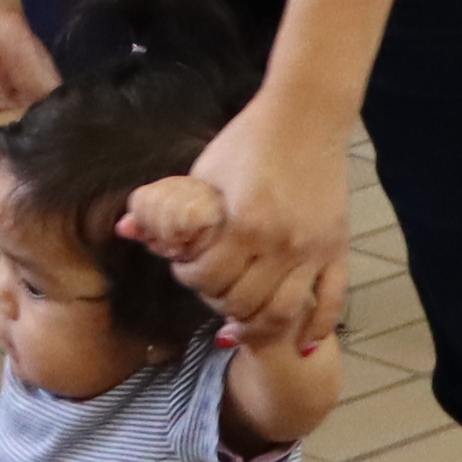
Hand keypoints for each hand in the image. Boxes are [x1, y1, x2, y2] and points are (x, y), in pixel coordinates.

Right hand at [0, 1, 62, 192]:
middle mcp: (4, 150)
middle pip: (18, 182)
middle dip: (23, 186)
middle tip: (24, 182)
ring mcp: (32, 133)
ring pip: (44, 161)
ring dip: (48, 164)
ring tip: (45, 162)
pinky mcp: (55, 110)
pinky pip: (65, 129)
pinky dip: (68, 135)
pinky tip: (67, 138)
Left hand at [130, 92, 353, 352]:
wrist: (306, 115)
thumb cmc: (250, 140)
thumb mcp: (204, 170)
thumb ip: (169, 208)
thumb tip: (125, 230)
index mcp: (242, 223)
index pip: (208, 279)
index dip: (190, 278)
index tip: (187, 267)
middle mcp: (279, 243)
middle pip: (243, 302)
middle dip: (219, 302)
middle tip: (212, 288)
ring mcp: (311, 249)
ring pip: (284, 313)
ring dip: (259, 326)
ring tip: (242, 323)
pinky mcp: (336, 247)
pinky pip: (331, 301)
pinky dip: (316, 328)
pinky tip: (302, 346)